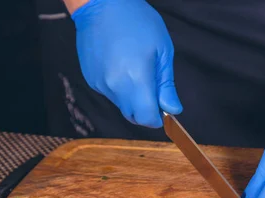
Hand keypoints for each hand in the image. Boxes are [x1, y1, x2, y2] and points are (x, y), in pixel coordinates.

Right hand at [71, 0, 181, 127]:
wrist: (101, 4)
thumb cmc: (136, 22)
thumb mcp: (162, 51)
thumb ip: (166, 85)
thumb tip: (173, 109)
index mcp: (136, 80)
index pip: (146, 119)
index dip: (157, 118)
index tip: (162, 109)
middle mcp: (115, 87)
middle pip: (133, 115)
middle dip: (145, 109)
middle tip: (151, 88)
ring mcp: (100, 84)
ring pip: (121, 105)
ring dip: (132, 97)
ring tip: (135, 69)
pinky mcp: (91, 80)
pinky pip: (110, 93)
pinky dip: (119, 88)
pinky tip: (121, 66)